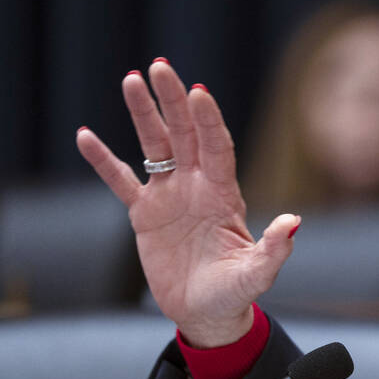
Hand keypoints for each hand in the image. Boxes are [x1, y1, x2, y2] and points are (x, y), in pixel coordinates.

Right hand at [76, 59, 298, 346]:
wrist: (207, 312)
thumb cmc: (236, 292)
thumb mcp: (258, 273)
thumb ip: (274, 248)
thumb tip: (293, 222)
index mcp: (225, 194)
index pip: (216, 147)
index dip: (208, 120)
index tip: (198, 92)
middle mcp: (197, 186)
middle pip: (184, 133)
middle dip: (173, 100)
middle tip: (160, 65)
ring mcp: (170, 196)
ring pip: (154, 145)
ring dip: (143, 113)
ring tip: (131, 78)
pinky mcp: (143, 214)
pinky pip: (121, 180)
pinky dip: (103, 160)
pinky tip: (85, 136)